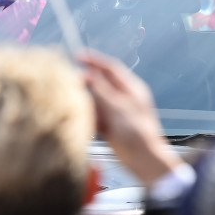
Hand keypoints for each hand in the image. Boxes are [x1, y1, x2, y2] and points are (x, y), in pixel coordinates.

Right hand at [80, 51, 184, 186]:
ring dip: (85, 100)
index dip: (94, 60)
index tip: (78, 55)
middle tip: (70, 80)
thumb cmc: (138, 133)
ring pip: (96, 100)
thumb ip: (101, 90)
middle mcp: (124, 98)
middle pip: (102, 83)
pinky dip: (88, 116)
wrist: (144, 160)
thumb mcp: (118, 107)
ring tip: (73, 100)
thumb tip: (87, 73)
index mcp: (131, 89)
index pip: (111, 68)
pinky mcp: (112, 126)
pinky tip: (82, 118)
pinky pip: (96, 116)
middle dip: (86, 81)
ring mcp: (118, 112)